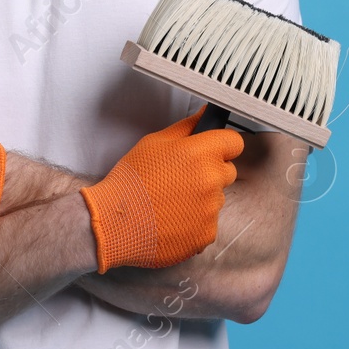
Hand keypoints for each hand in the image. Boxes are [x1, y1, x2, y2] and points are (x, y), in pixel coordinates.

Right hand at [79, 104, 244, 272]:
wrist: (114, 222)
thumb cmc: (131, 182)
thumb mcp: (154, 143)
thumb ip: (186, 127)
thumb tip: (204, 115)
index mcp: (201, 153)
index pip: (234, 143)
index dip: (222, 146)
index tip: (211, 151)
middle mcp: (211, 180)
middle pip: (227, 171)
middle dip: (211, 172)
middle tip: (182, 178)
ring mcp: (211, 209)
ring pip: (217, 199)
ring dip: (202, 199)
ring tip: (171, 202)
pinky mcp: (207, 234)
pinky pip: (209, 223)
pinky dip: (195, 222)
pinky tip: (172, 220)